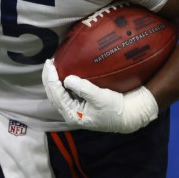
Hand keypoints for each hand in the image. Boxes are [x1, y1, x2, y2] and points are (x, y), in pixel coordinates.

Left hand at [42, 59, 158, 132]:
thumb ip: (83, 89)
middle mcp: (70, 113)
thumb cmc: (115, 109)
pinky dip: (61, 82)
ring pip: (57, 93)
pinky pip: (65, 92)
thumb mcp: (100, 97)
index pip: (56, 94)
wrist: (129, 115)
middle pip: (53, 94)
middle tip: (49, 62)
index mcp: (72, 115)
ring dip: (54, 79)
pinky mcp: (80, 104)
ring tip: (53, 65)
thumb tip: (67, 79)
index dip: (51, 78)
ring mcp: (74, 109)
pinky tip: (63, 72)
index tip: (50, 64)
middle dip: (49, 78)